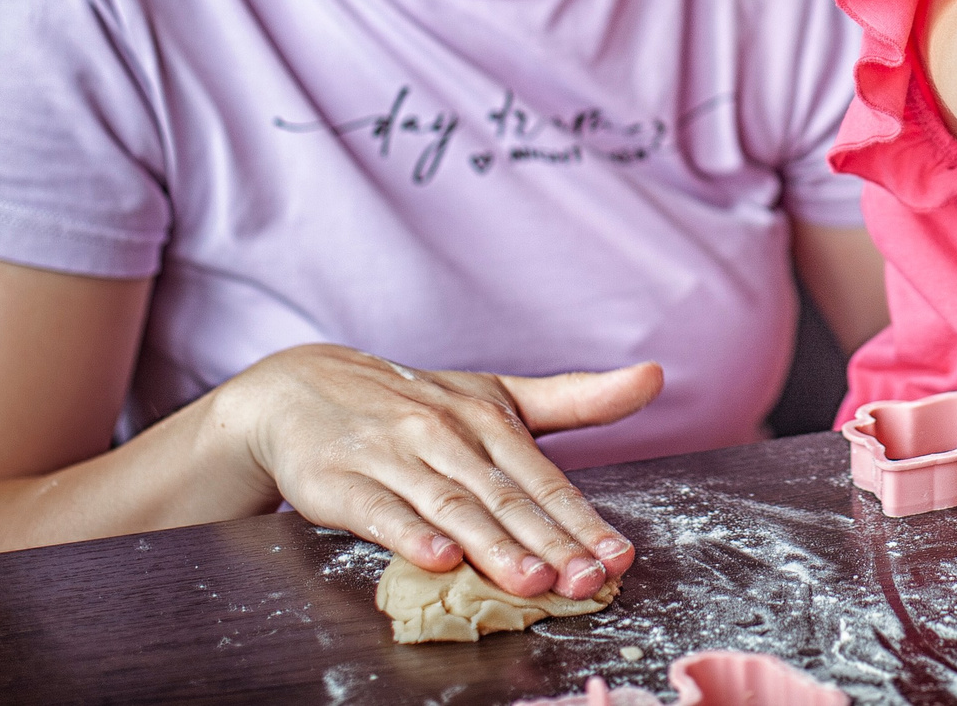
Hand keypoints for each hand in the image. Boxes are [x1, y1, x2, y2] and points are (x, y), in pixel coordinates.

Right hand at [209, 345, 661, 599]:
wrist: (302, 388)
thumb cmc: (414, 403)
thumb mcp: (496, 393)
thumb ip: (575, 397)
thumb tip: (654, 375)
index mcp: (488, 417)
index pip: (545, 479)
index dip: (583, 521)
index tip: (618, 556)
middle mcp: (446, 434)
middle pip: (506, 498)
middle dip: (550, 543)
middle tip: (587, 581)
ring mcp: (393, 456)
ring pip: (452, 506)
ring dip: (492, 545)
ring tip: (531, 580)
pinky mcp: (342, 481)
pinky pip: (381, 511)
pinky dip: (409, 535)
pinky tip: (439, 559)